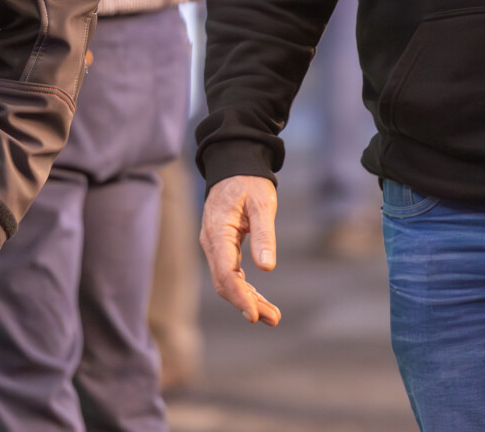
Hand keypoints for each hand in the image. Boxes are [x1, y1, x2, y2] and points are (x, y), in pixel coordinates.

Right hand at [199, 175, 281, 326]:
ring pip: (227, 281)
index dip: (239, 296)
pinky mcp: (221, 247)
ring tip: (272, 316)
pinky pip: (230, 273)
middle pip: (224, 282)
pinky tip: (261, 301)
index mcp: (218, 231)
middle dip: (247, 303)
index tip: (254, 315)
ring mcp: (214, 246)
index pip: (225, 273)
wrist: (234, 166)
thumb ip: (264, 234)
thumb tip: (266, 266)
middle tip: (273, 319)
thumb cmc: (249, 182)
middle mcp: (211, 243)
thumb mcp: (262, 203)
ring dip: (248, 299)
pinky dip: (245, 289)